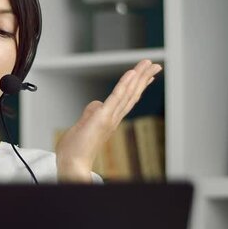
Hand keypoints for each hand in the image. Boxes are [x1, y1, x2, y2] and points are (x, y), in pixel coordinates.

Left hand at [55, 59, 161, 182]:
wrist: (72, 164)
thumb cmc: (74, 150)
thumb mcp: (82, 126)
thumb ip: (90, 114)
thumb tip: (96, 103)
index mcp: (110, 120)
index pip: (126, 100)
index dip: (136, 87)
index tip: (146, 76)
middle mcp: (114, 118)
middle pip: (132, 94)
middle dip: (143, 78)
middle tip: (155, 65)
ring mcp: (110, 117)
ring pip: (128, 93)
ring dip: (139, 76)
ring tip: (149, 63)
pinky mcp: (103, 117)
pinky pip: (116, 97)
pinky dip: (125, 84)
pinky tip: (132, 72)